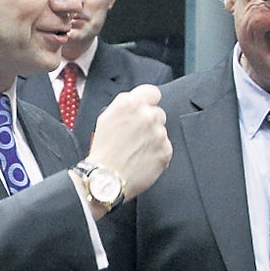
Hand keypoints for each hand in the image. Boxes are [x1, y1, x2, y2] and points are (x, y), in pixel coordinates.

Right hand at [82, 84, 172, 205]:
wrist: (106, 178)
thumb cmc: (103, 150)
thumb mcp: (106, 117)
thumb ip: (125, 105)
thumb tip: (137, 102)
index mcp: (131, 103)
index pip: (153, 92)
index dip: (149, 102)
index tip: (146, 109)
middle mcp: (147, 115)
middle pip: (158, 113)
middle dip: (150, 123)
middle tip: (137, 136)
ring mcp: (159, 133)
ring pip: (161, 131)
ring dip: (153, 139)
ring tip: (137, 150)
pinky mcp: (166, 150)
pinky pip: (165, 148)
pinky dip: (157, 153)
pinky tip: (143, 159)